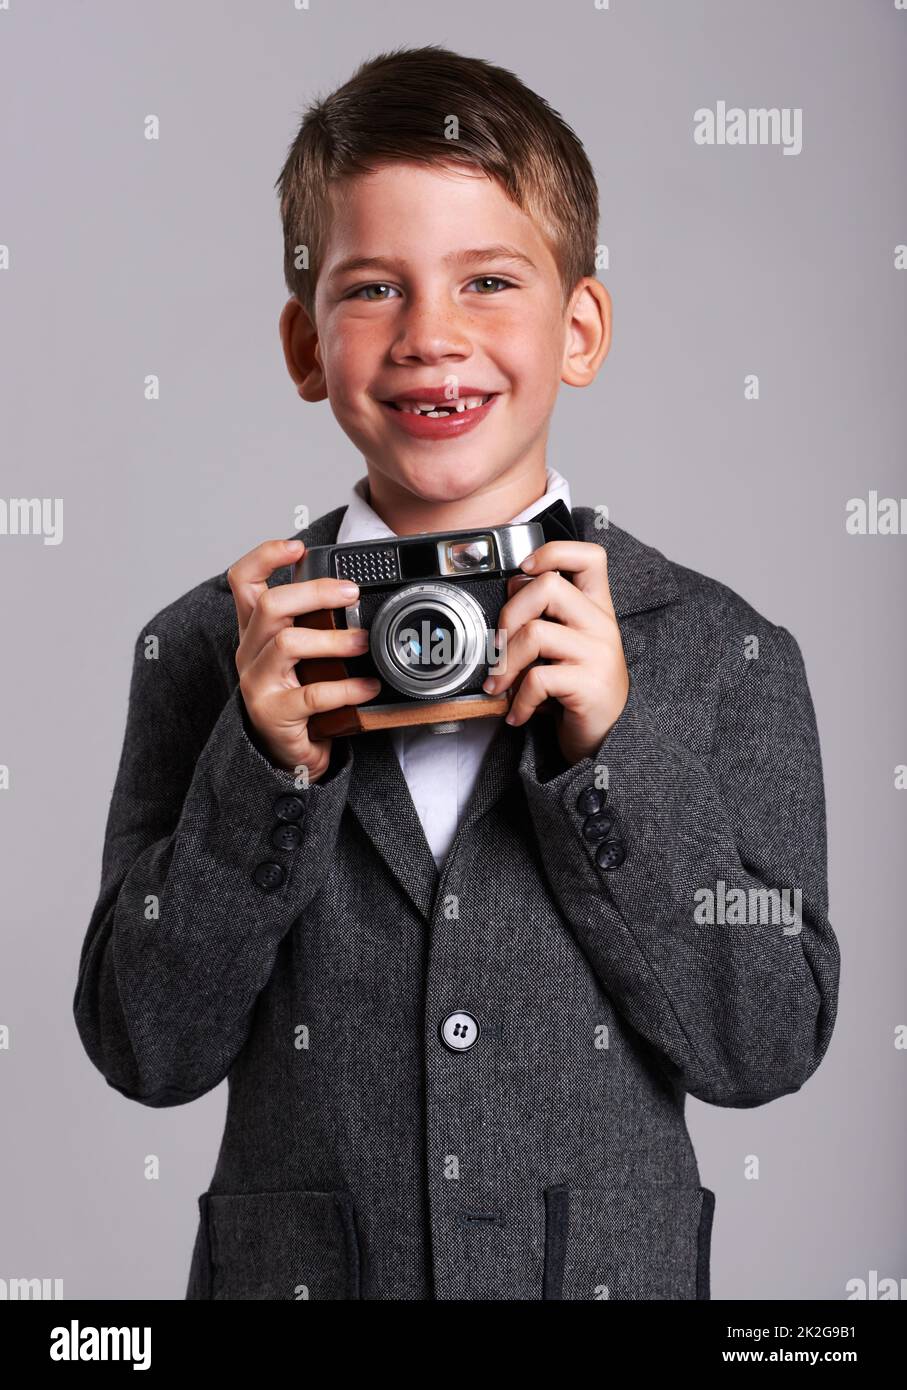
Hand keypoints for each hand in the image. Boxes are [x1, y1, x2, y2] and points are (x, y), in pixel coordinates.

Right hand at [227, 539, 380, 780]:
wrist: (286, 755)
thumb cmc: (300, 696)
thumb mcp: (302, 655)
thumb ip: (316, 624)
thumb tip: (355, 593)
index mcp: (256, 631)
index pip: (243, 581)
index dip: (265, 556)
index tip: (297, 546)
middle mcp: (250, 652)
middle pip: (270, 605)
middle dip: (314, 592)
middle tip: (351, 592)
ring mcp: (258, 683)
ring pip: (288, 643)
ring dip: (333, 640)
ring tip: (363, 643)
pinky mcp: (274, 713)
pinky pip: (312, 693)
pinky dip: (347, 688)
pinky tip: (368, 686)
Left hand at [482, 540, 628, 765]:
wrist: (606, 740)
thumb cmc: (578, 690)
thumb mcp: (565, 646)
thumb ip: (545, 616)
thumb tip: (509, 589)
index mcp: (597, 608)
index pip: (590, 556)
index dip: (553, 551)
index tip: (524, 570)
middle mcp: (602, 624)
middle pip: (548, 586)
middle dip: (508, 615)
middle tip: (498, 647)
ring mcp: (598, 654)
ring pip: (535, 633)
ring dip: (504, 664)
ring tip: (499, 686)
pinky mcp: (590, 685)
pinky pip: (538, 679)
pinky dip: (518, 700)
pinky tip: (517, 713)